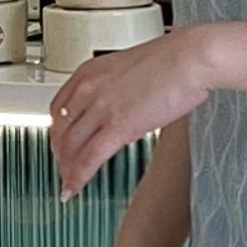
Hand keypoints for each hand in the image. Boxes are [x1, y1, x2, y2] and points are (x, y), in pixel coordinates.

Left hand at [47, 24, 209, 197]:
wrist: (190, 59)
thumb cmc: (172, 60)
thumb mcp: (129, 70)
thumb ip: (116, 89)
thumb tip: (120, 108)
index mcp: (89, 72)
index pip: (59, 108)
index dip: (57, 131)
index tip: (61, 142)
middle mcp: (88, 89)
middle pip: (61, 130)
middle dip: (61, 153)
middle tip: (65, 167)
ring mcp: (101, 108)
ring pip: (72, 147)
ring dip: (68, 169)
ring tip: (70, 183)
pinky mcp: (117, 126)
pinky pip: (89, 158)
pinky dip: (78, 177)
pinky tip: (76, 188)